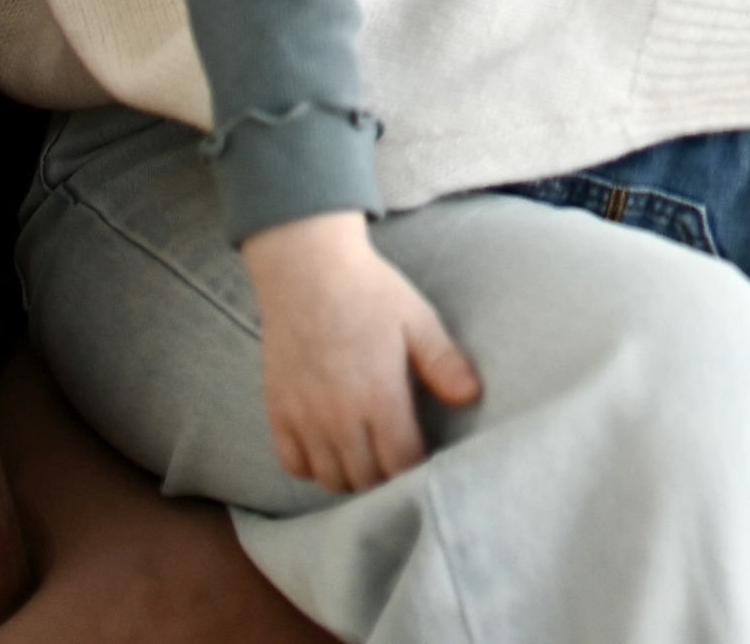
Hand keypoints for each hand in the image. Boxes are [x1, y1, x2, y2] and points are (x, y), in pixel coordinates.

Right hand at [243, 209, 481, 490]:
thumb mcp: (417, 319)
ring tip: (366, 453)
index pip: (402, 464)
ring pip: (330, 479)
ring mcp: (305, 418)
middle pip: (366, 480)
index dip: (416, 466)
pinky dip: (311, 466)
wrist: (308, 269)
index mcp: (379, 396)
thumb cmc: (369, 292)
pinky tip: (328, 446)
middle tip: (395, 454)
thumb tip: (472, 397)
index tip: (422, 453)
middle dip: (386, 475)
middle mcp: (339, 417)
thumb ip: (443, 362)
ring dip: (351, 475)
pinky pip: (293, 464)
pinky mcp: (278, 412)